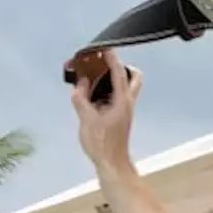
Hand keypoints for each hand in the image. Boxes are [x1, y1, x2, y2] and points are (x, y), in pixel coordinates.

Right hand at [70, 49, 142, 175]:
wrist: (112, 164)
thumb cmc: (102, 144)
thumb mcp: (86, 119)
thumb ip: (81, 98)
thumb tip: (79, 84)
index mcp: (122, 101)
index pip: (119, 73)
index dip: (112, 58)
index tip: (106, 48)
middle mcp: (127, 104)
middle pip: (133, 77)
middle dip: (122, 66)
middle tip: (106, 63)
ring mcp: (125, 111)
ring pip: (126, 87)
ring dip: (114, 78)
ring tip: (95, 78)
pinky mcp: (120, 118)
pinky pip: (117, 97)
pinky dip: (108, 91)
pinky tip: (93, 96)